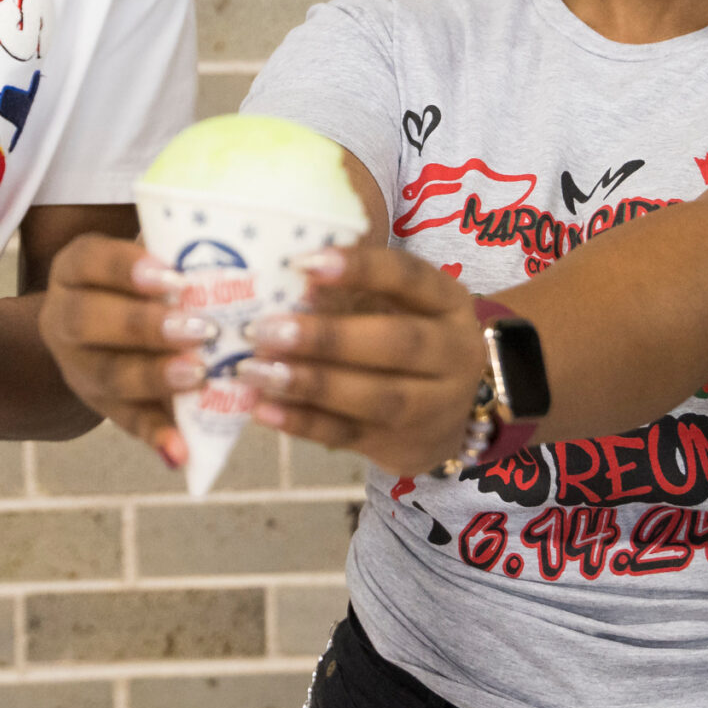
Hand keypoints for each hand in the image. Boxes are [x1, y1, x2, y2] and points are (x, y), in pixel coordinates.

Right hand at [37, 234, 205, 468]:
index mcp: (75, 269)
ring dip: (154, 377)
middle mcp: (64, 317)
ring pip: (106, 375)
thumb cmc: (145, 282)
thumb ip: (180, 252)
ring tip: (199, 375)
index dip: (126, 269)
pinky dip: (156, 436)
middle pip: (88, 321)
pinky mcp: (101, 407)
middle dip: (144, 326)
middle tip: (199, 328)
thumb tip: (242, 240)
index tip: (173, 276)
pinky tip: (180, 451)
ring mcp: (78, 367)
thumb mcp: (150, 256)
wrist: (106, 330)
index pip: (89, 261)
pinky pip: (126, 423)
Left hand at [240, 247, 487, 478]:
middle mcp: (453, 354)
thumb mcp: (395, 305)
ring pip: (374, 397)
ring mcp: (431, 407)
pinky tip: (262, 408)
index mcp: (449, 303)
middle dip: (327, 337)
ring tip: (254, 370)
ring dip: (309, 383)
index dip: (359, 268)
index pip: (409, 277)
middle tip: (266, 329)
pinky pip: (347, 435)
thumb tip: (286, 281)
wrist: (443, 419)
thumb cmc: (404, 338)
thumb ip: (351, 292)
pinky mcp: (398, 444)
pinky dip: (301, 422)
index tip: (301, 263)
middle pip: (397, 343)